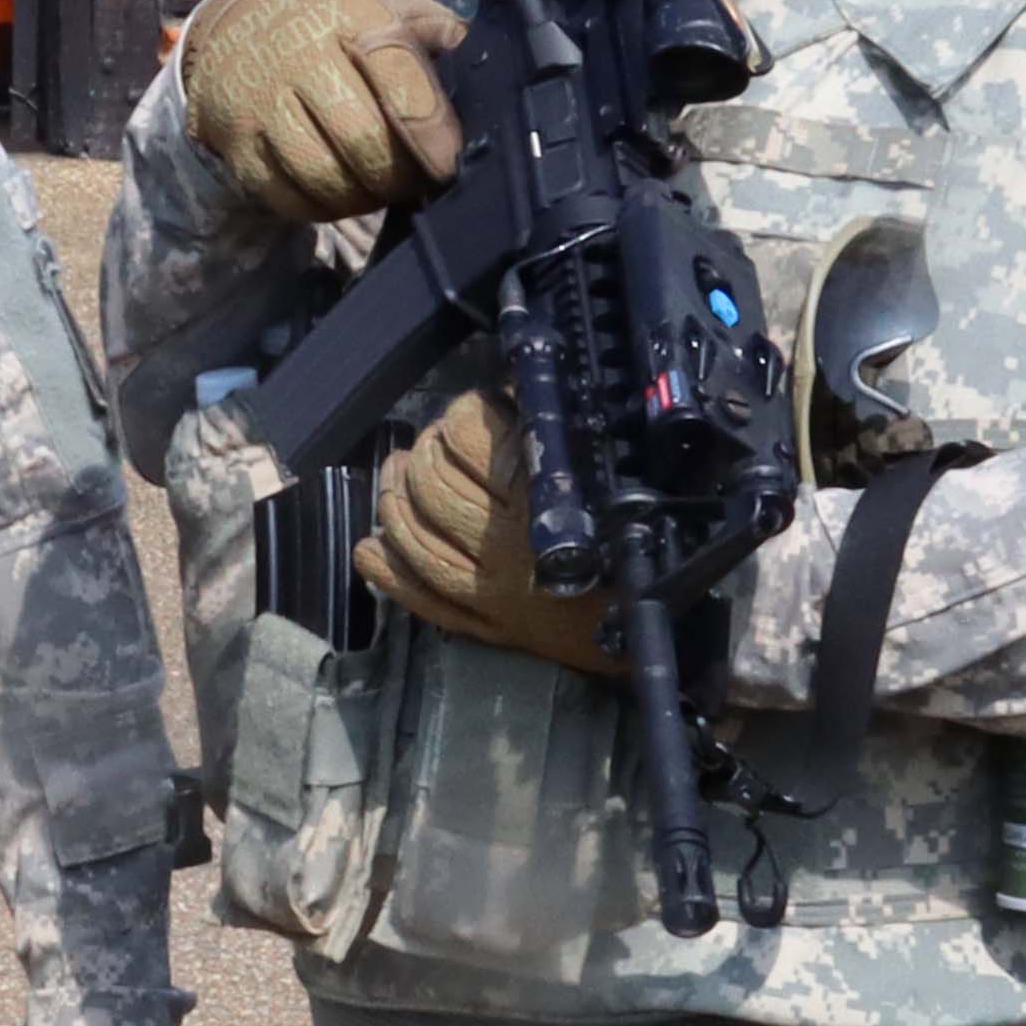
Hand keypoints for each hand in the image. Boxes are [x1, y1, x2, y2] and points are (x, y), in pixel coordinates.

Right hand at [177, 0, 466, 222]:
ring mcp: (263, 106)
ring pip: (325, 178)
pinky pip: (288, 198)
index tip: (448, 164)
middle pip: (363, 143)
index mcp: (352, 17)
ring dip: (365, 198)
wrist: (232, 30)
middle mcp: (302, 59)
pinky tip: (341, 194)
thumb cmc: (327, 20)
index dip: (431, 133)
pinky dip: (324, 209)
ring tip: (381, 188)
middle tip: (418, 180)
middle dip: (401, 175)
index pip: (399, 81)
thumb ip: (437, 33)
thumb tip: (491, 72)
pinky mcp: (238, 147)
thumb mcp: (383, 3)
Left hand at [360, 391, 619, 672]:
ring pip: (413, 533)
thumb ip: (558, 434)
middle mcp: (506, 543)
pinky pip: (418, 595)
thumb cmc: (638, 546)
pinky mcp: (482, 624)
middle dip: (422, 451)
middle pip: (432, 481)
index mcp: (541, 496)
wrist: (657, 630)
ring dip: (391, 497)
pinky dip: (385, 570)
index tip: (470, 410)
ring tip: (394, 475)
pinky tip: (368, 547)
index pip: (473, 435)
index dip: (462, 412)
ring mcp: (487, 588)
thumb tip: (511, 394)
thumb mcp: (604, 475)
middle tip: (428, 441)